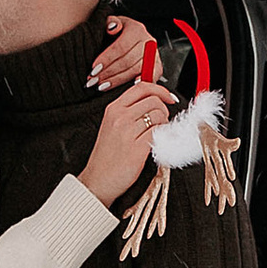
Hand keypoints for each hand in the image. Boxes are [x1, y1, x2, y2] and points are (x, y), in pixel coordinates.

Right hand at [78, 79, 173, 205]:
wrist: (98, 180)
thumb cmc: (107, 156)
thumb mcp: (112, 125)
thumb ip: (129, 110)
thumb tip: (153, 99)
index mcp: (113, 109)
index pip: (141, 87)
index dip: (160, 90)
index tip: (168, 97)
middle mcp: (120, 117)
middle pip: (153, 100)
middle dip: (164, 109)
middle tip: (161, 120)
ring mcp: (128, 132)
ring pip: (159, 115)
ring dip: (163, 124)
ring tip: (156, 133)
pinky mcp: (137, 148)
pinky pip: (158, 133)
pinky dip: (162, 136)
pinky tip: (156, 142)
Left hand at [85, 15, 157, 93]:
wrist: (126, 38)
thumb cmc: (115, 33)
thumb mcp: (109, 23)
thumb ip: (109, 23)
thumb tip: (113, 28)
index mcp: (136, 29)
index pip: (121, 47)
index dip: (106, 59)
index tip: (93, 69)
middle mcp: (148, 41)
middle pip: (128, 61)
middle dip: (109, 72)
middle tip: (94, 80)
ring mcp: (154, 55)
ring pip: (136, 70)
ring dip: (118, 80)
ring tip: (102, 86)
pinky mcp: (157, 67)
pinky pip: (151, 77)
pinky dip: (140, 83)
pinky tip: (127, 88)